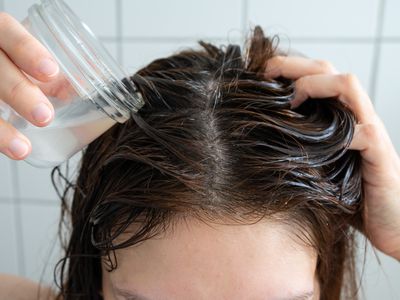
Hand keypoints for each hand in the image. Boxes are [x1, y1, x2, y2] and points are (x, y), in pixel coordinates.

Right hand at [0, 12, 59, 159]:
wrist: (7, 85)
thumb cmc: (24, 69)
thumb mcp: (36, 60)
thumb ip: (60, 68)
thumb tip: (99, 80)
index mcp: (1, 34)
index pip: (8, 32)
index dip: (27, 50)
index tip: (51, 71)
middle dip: (19, 92)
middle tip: (45, 116)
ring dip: (1, 127)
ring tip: (23, 148)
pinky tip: (14, 151)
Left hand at [265, 55, 399, 260]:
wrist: (392, 221)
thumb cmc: (351, 195)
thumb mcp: (320, 165)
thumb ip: (302, 149)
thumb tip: (260, 144)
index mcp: (340, 116)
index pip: (318, 75)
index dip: (290, 69)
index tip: (262, 75)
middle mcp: (356, 116)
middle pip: (329, 70)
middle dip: (294, 65)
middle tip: (267, 72)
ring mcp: (370, 131)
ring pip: (348, 85)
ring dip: (314, 84)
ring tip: (290, 100)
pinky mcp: (380, 155)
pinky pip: (363, 131)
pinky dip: (339, 131)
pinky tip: (318, 139)